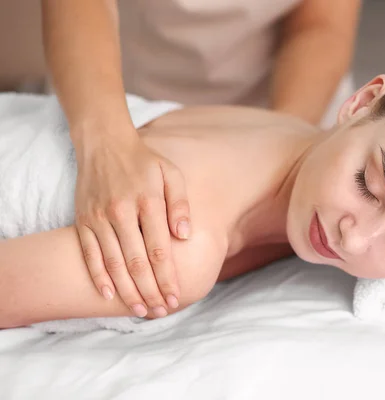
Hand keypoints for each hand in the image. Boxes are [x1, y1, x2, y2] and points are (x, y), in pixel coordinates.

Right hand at [74, 128, 189, 317]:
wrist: (103, 143)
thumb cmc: (144, 161)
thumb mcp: (171, 174)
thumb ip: (180, 204)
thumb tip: (185, 235)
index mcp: (148, 202)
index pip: (160, 249)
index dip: (168, 277)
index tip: (176, 297)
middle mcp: (121, 212)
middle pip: (137, 262)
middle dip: (151, 291)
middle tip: (162, 311)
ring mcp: (98, 218)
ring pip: (113, 263)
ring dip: (127, 291)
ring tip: (141, 310)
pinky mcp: (82, 220)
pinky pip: (89, 254)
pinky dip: (98, 276)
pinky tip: (108, 295)